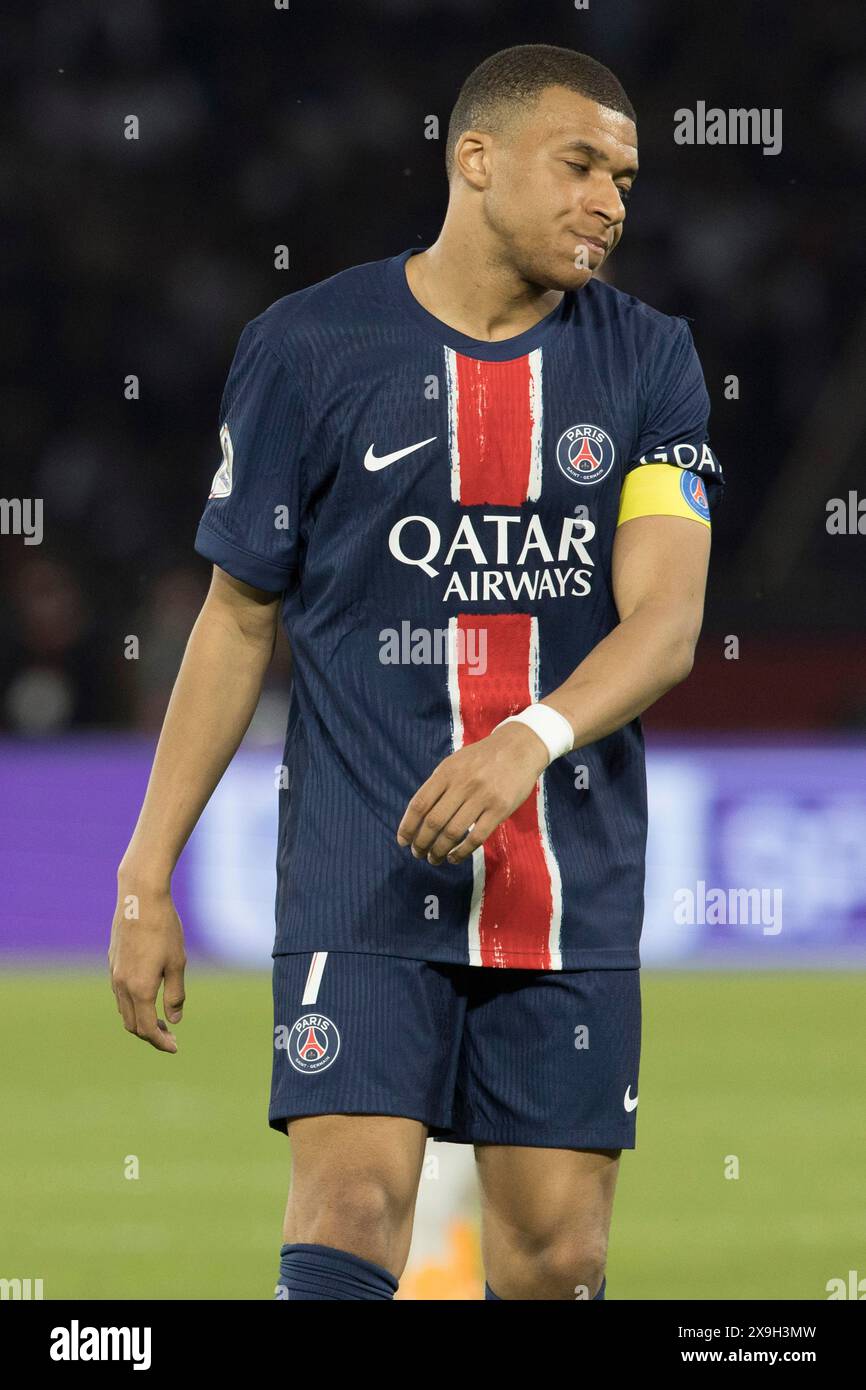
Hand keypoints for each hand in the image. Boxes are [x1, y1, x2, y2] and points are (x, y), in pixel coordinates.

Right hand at [108, 875, 186, 1052]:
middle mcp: (122, 986)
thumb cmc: (164, 929)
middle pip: (132, 1024)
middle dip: (151, 1034)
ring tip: (160, 1018)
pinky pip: (119, 993)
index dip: (161, 1042)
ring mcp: (114, 974)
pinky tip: (147, 995)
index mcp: (140, 989)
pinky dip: (132, 1004)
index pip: (147, 1029)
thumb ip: (175, 994)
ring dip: (140, 1019)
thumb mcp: (177, 963)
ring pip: (123, 1010)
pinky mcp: (112, 962)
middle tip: (170, 1035)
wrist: (139, 898)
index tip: (175, 1047)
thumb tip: (174, 1019)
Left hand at [396, 721, 548, 865]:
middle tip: (418, 854)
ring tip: (435, 858)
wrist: (519, 747)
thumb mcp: (455, 762)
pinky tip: (454, 857)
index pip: (419, 804)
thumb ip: (438, 785)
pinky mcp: (500, 809)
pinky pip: (476, 837)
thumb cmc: (482, 758)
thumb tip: (418, 817)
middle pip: (434, 821)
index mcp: (446, 772)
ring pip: (453, 832)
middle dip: (422, 843)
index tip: (402, 841)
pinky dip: (462, 852)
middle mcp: (462, 784)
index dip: (407, 826)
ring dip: (439, 851)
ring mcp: (482, 797)